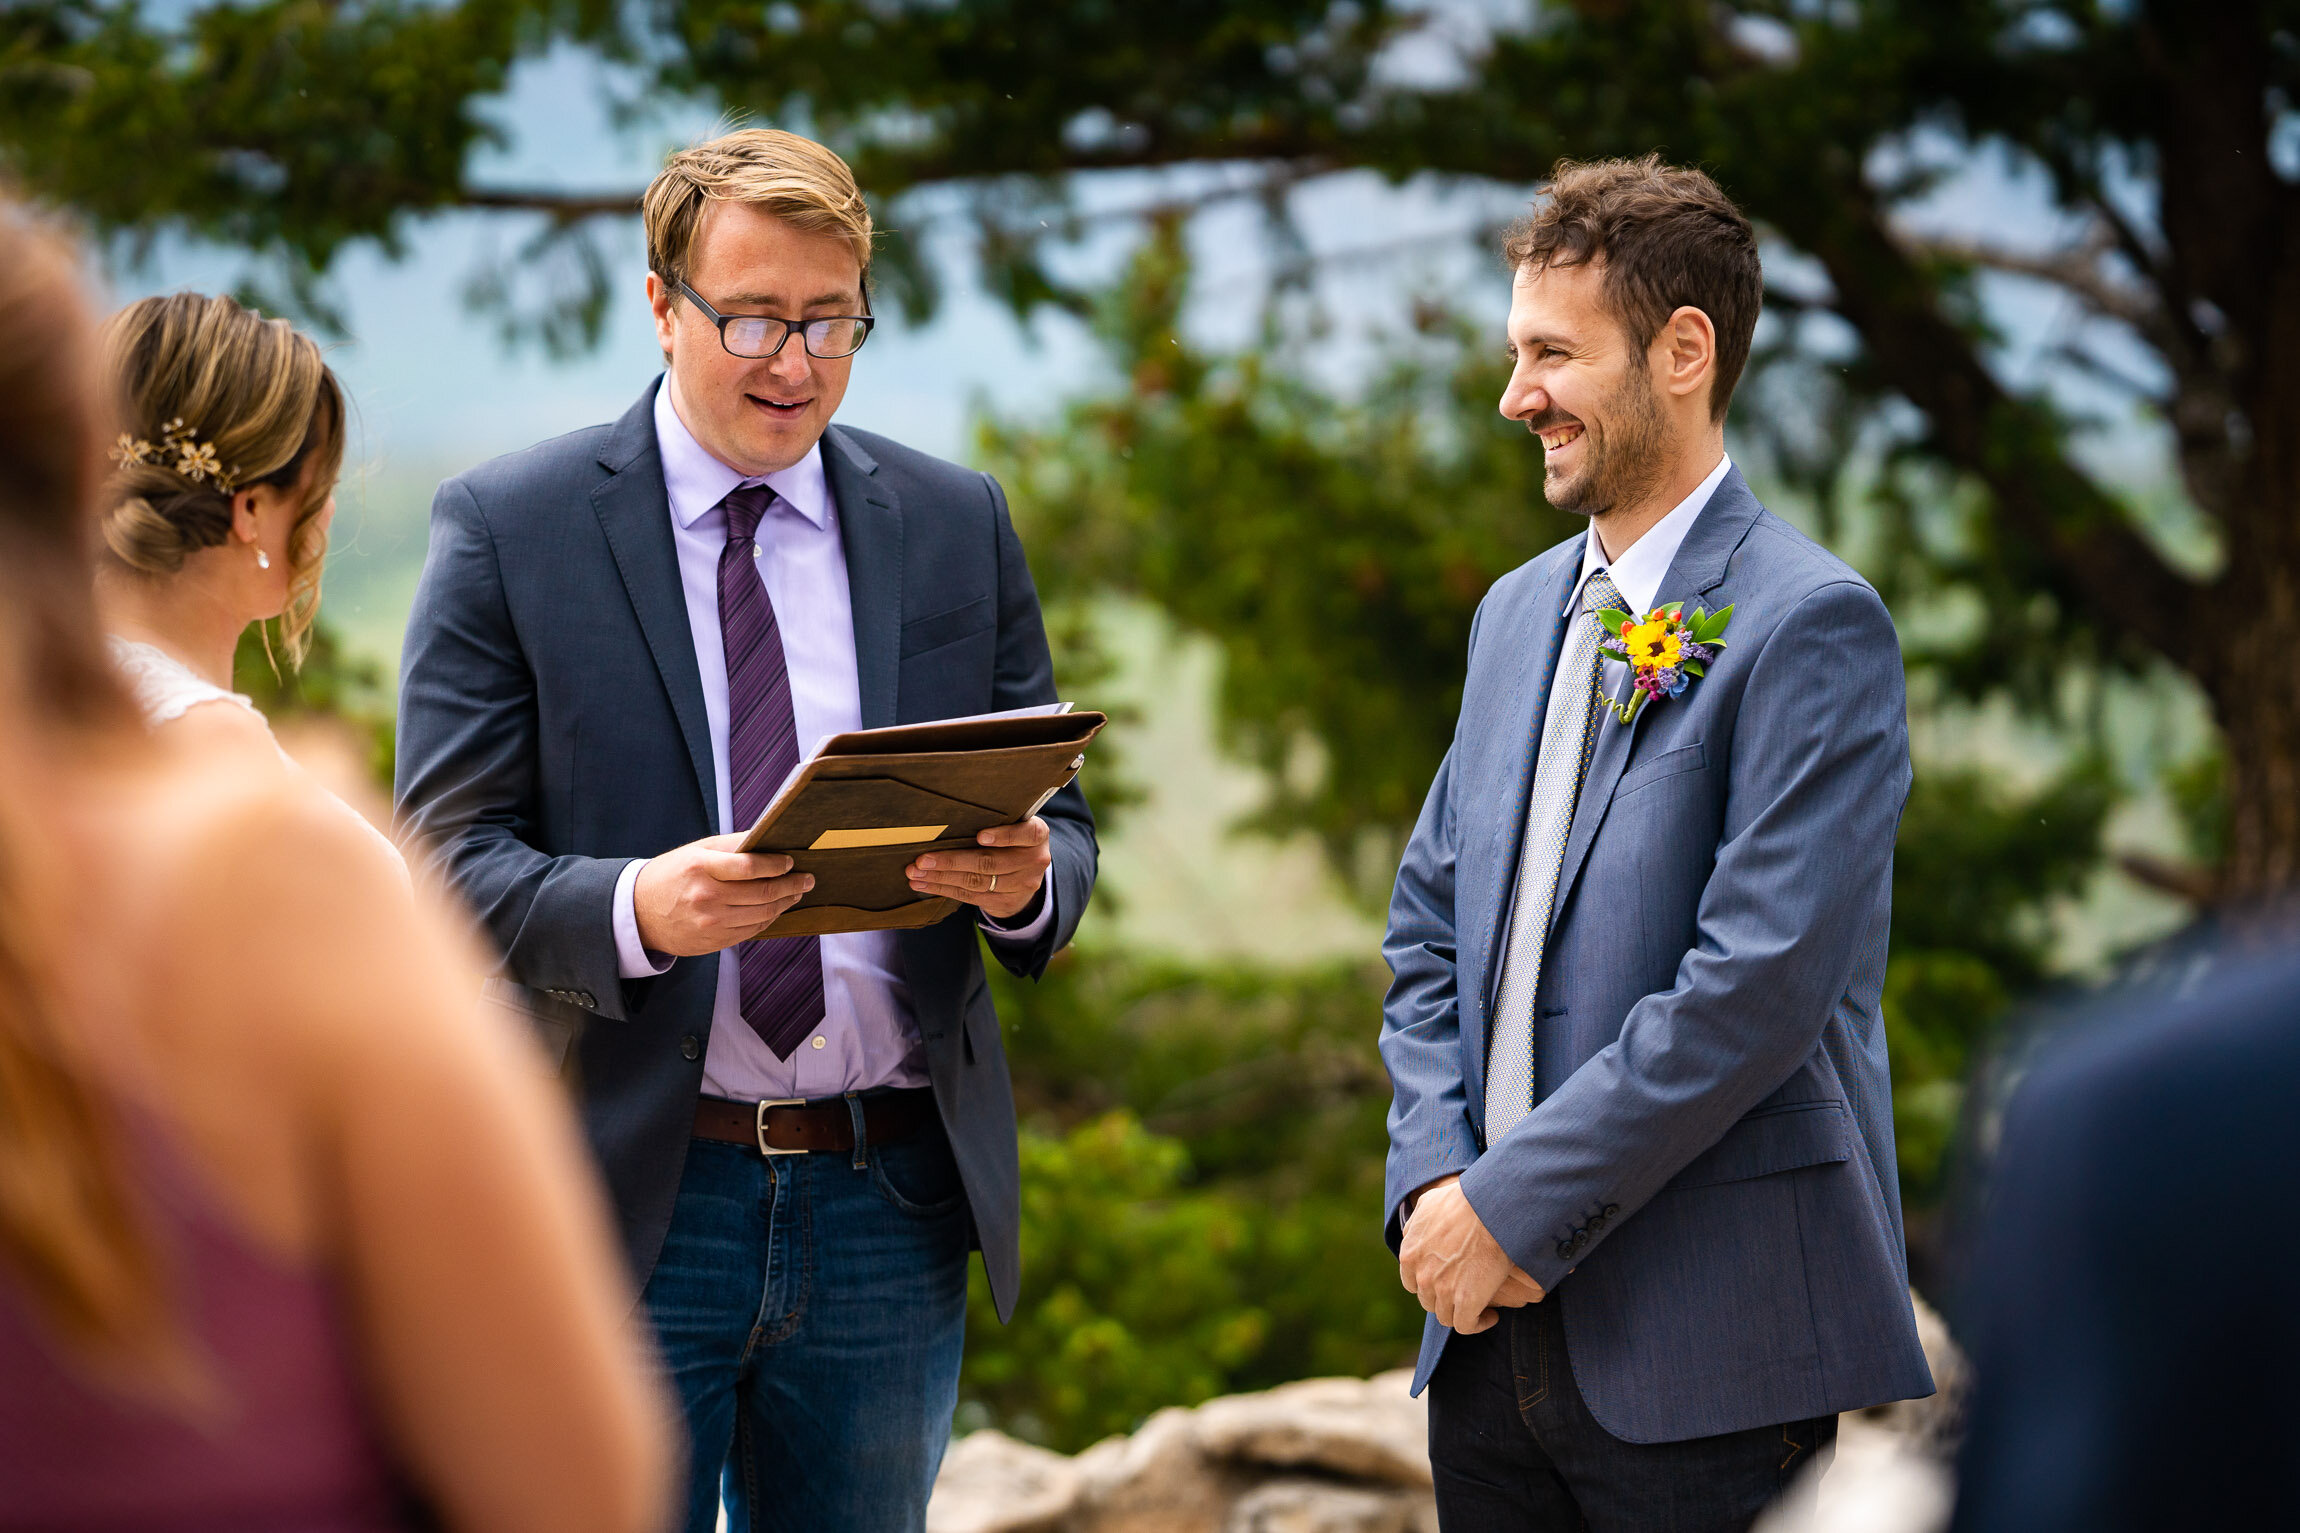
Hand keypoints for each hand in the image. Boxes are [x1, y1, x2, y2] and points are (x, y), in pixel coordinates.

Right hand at [633, 833, 813, 956]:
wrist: (638, 912)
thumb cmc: (672, 874)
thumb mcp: (696, 851)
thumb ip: (732, 846)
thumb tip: (767, 839)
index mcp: (701, 868)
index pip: (750, 866)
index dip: (776, 865)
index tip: (791, 861)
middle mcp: (706, 897)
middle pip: (762, 894)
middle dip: (791, 885)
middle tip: (807, 879)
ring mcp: (710, 923)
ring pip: (761, 915)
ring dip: (785, 903)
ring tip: (796, 893)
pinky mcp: (712, 941)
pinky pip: (750, 931)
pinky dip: (768, 919)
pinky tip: (776, 909)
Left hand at [907, 817, 1051, 922]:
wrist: (1027, 872)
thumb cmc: (1012, 836)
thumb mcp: (1014, 822)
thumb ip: (996, 818)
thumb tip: (950, 813)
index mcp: (1037, 835)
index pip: (1026, 834)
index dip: (1004, 836)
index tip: (980, 836)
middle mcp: (1034, 861)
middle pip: (990, 862)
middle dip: (952, 861)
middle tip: (923, 859)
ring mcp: (1022, 885)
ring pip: (977, 882)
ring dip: (942, 877)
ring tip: (916, 872)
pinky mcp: (1006, 902)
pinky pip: (971, 896)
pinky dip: (944, 889)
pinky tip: (925, 883)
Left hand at [1398, 1175, 1543, 1333]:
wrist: (1490, 1208)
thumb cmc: (1463, 1201)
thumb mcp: (1427, 1205)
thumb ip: (1415, 1225)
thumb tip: (1410, 1234)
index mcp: (1409, 1255)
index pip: (1412, 1283)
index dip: (1429, 1283)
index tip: (1445, 1280)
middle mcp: (1422, 1276)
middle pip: (1429, 1301)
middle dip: (1444, 1298)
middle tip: (1464, 1292)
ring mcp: (1444, 1291)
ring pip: (1446, 1316)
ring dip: (1461, 1313)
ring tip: (1479, 1305)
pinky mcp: (1467, 1301)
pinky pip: (1466, 1325)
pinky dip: (1478, 1324)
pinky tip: (1491, 1315)